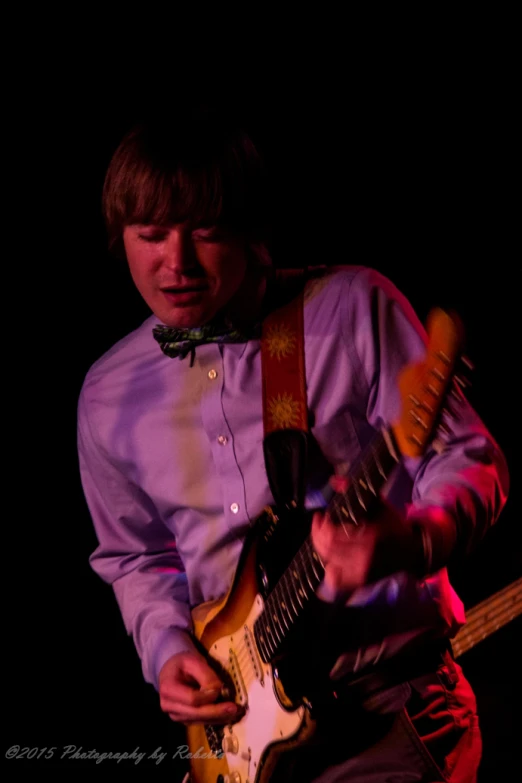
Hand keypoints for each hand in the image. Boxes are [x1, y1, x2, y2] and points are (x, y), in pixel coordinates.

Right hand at [158, 650, 244, 724]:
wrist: (172, 670)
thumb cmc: (183, 663)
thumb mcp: (193, 661)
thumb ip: (205, 675)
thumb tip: (218, 690)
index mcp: (168, 689)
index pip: (191, 699)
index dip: (207, 696)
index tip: (220, 688)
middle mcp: (168, 706)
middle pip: (196, 713)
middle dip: (216, 712)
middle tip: (235, 709)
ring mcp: (175, 715)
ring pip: (199, 720)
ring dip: (218, 718)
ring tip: (234, 713)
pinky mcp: (183, 719)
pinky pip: (200, 722)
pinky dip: (214, 719)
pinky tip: (226, 715)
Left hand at [310, 476, 416, 600]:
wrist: (412, 551)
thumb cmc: (394, 525)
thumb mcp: (378, 505)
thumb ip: (355, 491)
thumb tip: (334, 480)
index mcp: (369, 538)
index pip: (331, 536)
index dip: (320, 525)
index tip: (320, 515)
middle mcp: (364, 559)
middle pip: (326, 550)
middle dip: (317, 534)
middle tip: (318, 523)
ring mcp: (361, 574)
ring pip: (327, 563)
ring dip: (322, 549)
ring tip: (323, 537)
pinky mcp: (361, 582)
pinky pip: (336, 580)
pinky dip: (329, 569)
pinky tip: (331, 558)